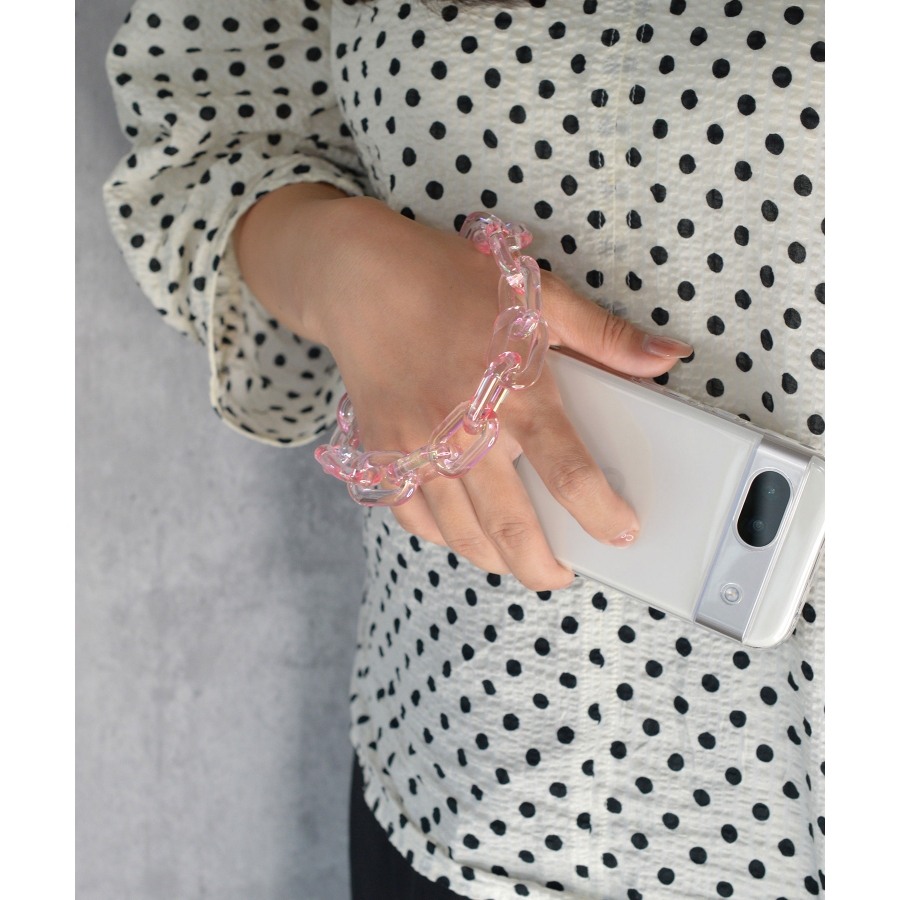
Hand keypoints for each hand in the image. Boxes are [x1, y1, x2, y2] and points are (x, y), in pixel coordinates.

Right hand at [234, 188, 692, 589]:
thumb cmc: (449, 280)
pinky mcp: (383, 453)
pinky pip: (412, 517)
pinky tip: (461, 532)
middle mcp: (466, 430)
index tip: (620, 533)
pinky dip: (441, 536)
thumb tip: (666, 357)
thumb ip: (604, 336)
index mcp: (515, 392)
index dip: (601, 514)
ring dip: (494, 558)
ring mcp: (419, 448)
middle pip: (510, 527)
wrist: (360, 278)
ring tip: (517, 558)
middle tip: (560, 573)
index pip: (568, 473)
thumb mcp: (538, 296)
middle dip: (541, 568)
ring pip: (460, 533)